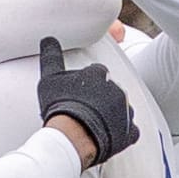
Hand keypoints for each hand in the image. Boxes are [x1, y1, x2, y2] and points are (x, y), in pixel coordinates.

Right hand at [36, 36, 135, 170]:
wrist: (72, 136)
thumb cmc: (61, 107)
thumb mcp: (50, 78)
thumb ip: (51, 57)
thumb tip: (49, 41)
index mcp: (99, 74)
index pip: (96, 73)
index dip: (86, 84)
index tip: (77, 93)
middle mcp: (117, 89)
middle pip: (109, 91)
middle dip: (99, 98)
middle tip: (83, 109)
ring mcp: (125, 110)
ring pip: (121, 108)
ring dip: (110, 114)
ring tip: (93, 124)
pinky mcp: (129, 131)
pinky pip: (130, 130)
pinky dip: (121, 131)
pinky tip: (108, 135)